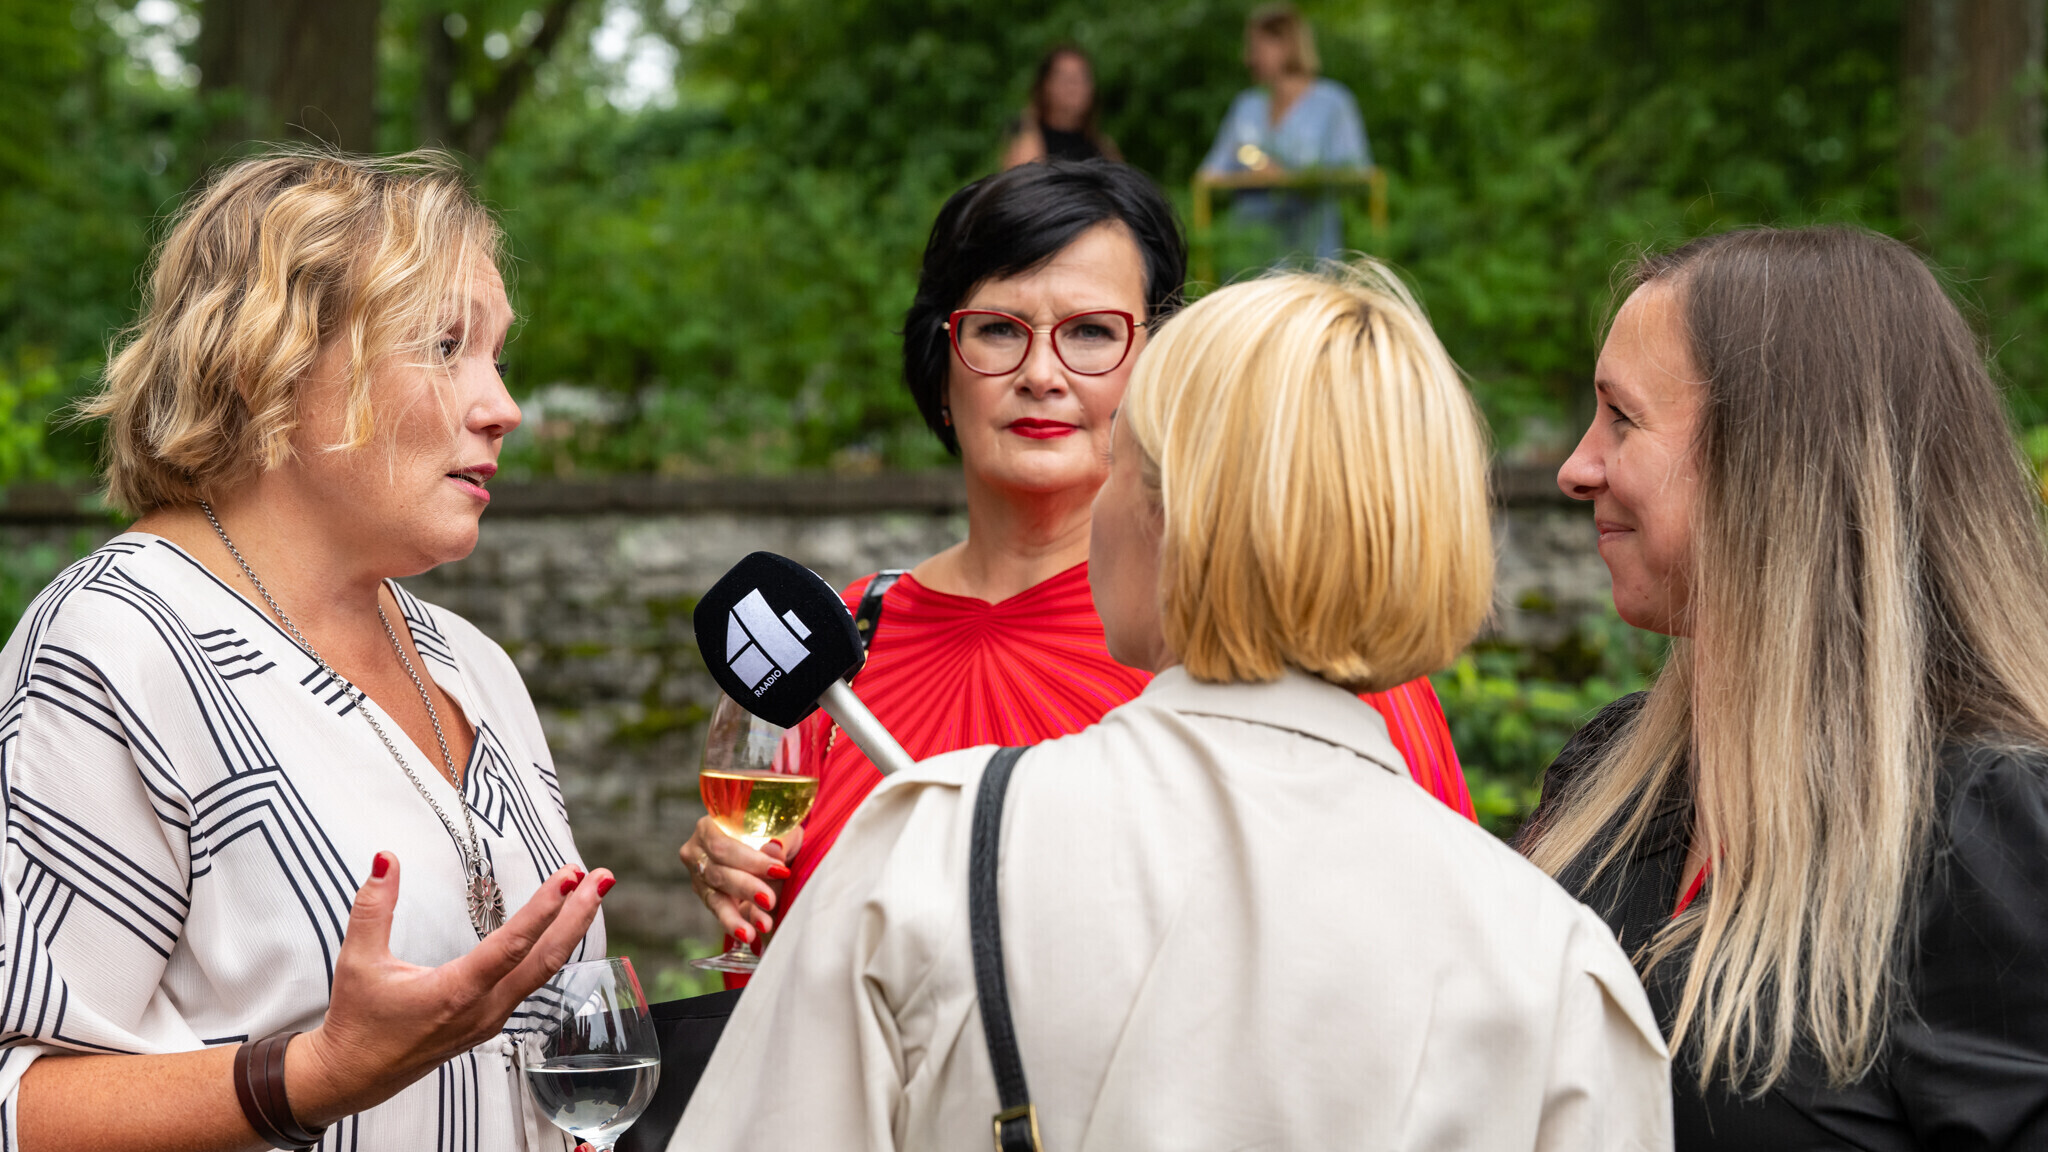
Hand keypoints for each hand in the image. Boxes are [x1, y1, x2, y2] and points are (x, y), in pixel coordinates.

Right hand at [285, 852, 611, 1125]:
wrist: (352, 1077)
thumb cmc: (356, 1022)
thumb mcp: (358, 961)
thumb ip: (373, 908)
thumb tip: (385, 858)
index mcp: (455, 993)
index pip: (512, 946)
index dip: (544, 909)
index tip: (570, 877)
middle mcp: (484, 1008)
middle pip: (546, 959)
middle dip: (578, 915)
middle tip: (603, 877)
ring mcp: (491, 1018)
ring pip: (544, 971)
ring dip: (571, 930)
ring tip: (592, 892)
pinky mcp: (490, 1021)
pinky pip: (533, 982)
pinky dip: (554, 950)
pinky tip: (564, 928)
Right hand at [681, 817, 801, 941]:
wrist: (773, 849)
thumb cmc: (776, 833)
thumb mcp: (784, 830)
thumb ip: (780, 840)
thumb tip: (775, 848)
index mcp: (709, 827)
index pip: (722, 846)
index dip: (749, 860)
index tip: (779, 870)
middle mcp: (697, 852)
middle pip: (717, 873)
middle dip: (745, 888)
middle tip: (770, 900)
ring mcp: (699, 877)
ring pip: (715, 899)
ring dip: (735, 917)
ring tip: (754, 931)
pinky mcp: (709, 898)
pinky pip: (720, 914)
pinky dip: (736, 924)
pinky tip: (749, 934)